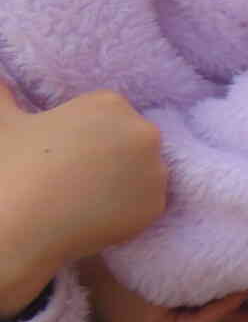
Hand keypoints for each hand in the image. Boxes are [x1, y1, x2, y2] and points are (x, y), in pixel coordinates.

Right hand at [0, 87, 167, 315]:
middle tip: (74, 177)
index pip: (108, 115)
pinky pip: (145, 204)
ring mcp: (156, 170)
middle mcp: (143, 132)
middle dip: (110, 155)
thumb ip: (4, 96)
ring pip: (142, 173)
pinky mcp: (157, 205)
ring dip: (122, 182)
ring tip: (83, 198)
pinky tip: (95, 216)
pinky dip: (126, 211)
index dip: (85, 134)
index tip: (62, 151)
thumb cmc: (11, 166)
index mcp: (110, 103)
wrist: (20, 224)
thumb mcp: (3, 122)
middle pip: (131, 142)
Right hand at [78, 256, 247, 321]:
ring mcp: (134, 318)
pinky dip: (194, 290)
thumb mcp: (166, 277)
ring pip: (184, 308)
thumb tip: (240, 286)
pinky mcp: (132, 301)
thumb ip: (200, 286)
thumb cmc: (123, 261)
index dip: (226, 308)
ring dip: (210, 298)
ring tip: (242, 293)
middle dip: (224, 312)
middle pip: (192, 319)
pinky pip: (172, 298)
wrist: (81, 239)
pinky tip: (214, 281)